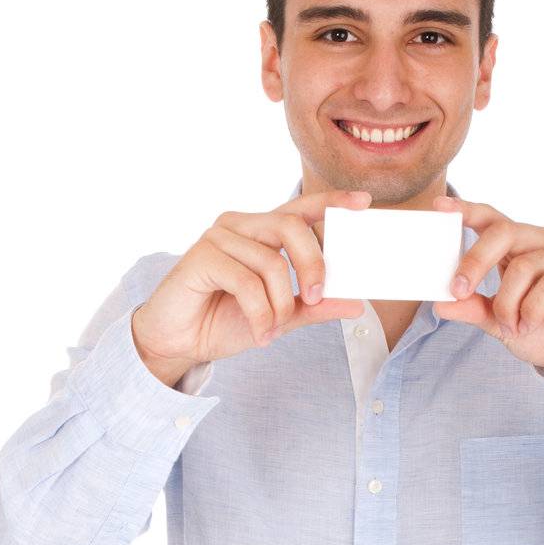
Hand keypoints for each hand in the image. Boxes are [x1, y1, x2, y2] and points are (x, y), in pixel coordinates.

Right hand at [131, 186, 371, 366]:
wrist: (179, 342)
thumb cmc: (224, 321)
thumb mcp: (280, 317)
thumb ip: (314, 308)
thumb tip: (357, 304)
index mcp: (260, 232)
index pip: (300, 209)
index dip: (331, 202)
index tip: (364, 203)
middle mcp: (240, 225)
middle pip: (292, 226)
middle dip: (313, 265)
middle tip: (315, 298)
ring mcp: (219, 237)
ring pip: (271, 262)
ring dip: (279, 306)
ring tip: (272, 330)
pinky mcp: (202, 256)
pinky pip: (246, 282)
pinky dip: (260, 314)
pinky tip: (259, 333)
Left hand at [431, 194, 543, 381]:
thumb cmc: (542, 331)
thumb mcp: (499, 323)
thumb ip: (472, 310)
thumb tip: (440, 304)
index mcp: (518, 248)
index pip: (491, 220)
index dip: (467, 210)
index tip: (439, 208)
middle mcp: (542, 243)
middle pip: (503, 232)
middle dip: (475, 261)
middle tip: (460, 290)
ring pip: (523, 265)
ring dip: (508, 303)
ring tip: (512, 326)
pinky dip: (532, 309)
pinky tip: (530, 324)